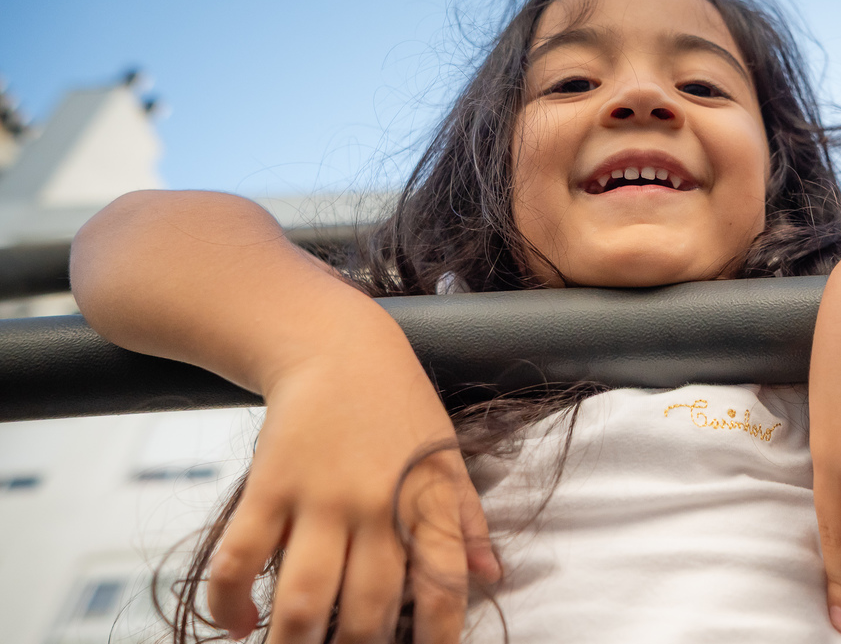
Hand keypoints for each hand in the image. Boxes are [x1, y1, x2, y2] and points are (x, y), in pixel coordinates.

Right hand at [205, 323, 501, 643]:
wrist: (335, 344)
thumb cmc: (398, 403)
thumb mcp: (446, 454)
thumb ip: (468, 518)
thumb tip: (494, 575)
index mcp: (427, 501)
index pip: (444, 587)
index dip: (438, 640)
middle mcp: (377, 506)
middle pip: (369, 610)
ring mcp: (320, 498)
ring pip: (305, 598)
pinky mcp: (268, 486)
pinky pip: (241, 558)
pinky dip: (228, 601)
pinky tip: (236, 623)